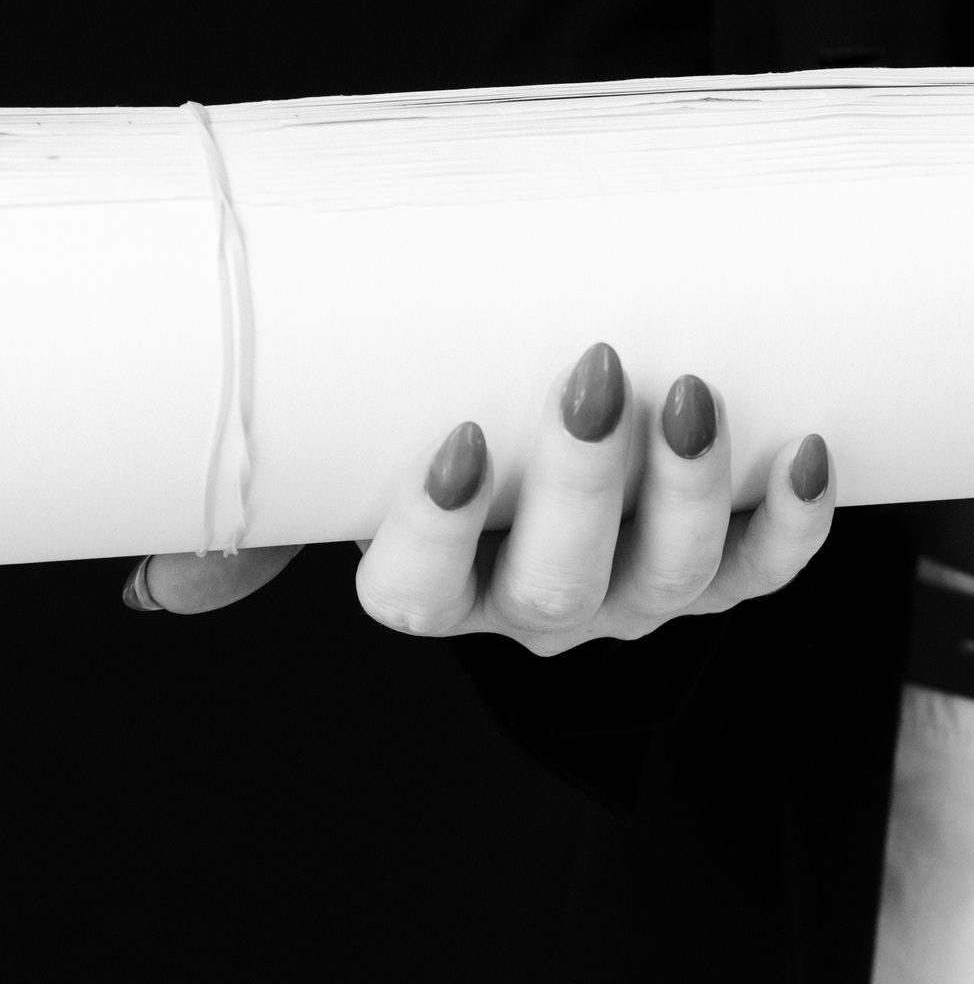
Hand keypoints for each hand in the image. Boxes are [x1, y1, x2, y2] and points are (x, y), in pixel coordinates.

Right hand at [130, 343, 834, 650]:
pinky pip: (771, 566)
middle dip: (583, 487)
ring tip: (696, 390)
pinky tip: (808, 449)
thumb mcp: (350, 464)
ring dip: (693, 493)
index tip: (454, 440)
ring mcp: (641, 593)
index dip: (436, 535)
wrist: (567, 386)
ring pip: (673, 578)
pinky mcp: (729, 567)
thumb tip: (156, 590)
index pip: (418, 596)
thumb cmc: (447, 412)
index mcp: (440, 589)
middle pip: (559, 583)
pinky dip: (797, 520)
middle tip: (597, 376)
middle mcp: (541, 607)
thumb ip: (271, 513)